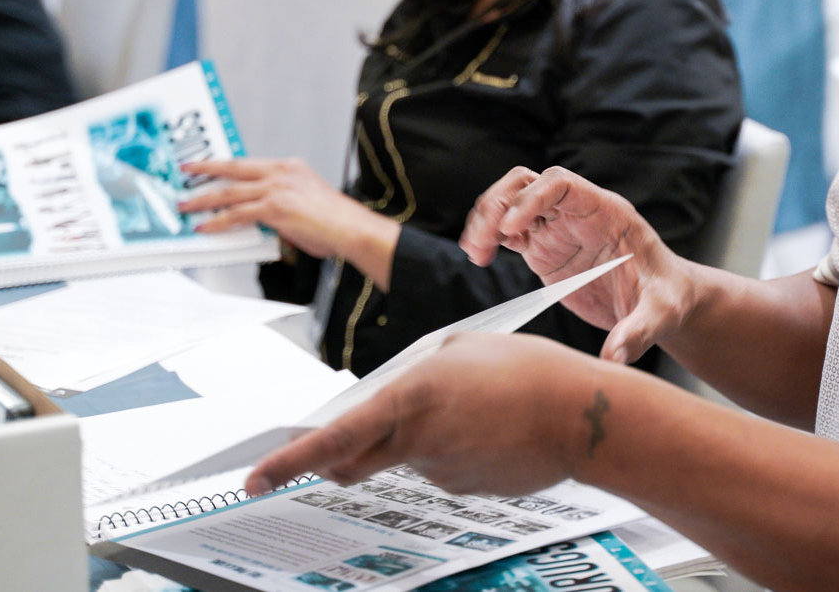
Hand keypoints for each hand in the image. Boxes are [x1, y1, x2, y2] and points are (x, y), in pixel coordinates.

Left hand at [179, 158, 400, 285]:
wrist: (351, 228)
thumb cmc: (335, 222)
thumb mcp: (305, 202)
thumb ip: (280, 205)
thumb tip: (260, 218)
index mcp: (290, 167)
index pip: (249, 163)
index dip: (226, 164)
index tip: (209, 164)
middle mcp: (281, 173)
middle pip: (233, 168)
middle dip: (206, 169)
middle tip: (186, 170)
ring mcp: (277, 188)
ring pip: (229, 191)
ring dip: (203, 199)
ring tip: (186, 205)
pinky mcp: (274, 207)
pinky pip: (237, 214)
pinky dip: (218, 221)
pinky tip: (206, 226)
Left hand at [247, 332, 599, 495]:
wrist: (584, 416)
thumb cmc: (531, 370)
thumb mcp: (463, 347)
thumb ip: (421, 371)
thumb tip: (402, 395)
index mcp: (412, 396)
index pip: (334, 438)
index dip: (288, 461)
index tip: (254, 478)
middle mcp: (419, 440)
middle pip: (353, 462)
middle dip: (329, 459)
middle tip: (318, 451)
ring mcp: (442, 472)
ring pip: (408, 456)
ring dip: (419, 437)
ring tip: (473, 408)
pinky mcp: (467, 490)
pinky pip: (444, 467)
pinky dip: (455, 450)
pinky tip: (492, 429)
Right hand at [461, 166, 693, 363]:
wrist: (661, 304)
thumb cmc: (667, 300)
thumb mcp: (660, 315)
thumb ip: (637, 332)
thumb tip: (614, 359)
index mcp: (606, 213)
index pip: (561, 183)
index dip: (532, 197)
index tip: (512, 227)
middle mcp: (578, 213)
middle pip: (527, 184)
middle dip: (499, 204)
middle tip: (483, 242)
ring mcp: (558, 229)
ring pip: (511, 201)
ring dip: (486, 218)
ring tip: (475, 252)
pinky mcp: (544, 249)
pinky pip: (508, 229)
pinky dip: (488, 236)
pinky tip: (480, 257)